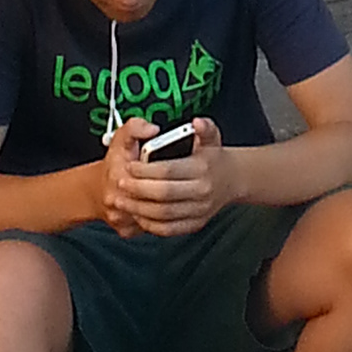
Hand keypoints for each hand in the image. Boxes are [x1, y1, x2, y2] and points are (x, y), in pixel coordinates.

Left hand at [100, 117, 224, 238]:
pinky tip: (137, 214)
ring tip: (122, 201)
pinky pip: (168, 229)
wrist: (231, 180)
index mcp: (202, 168)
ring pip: (162, 214)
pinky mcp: (194, 224)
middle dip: (137, 190)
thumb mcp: (211, 137)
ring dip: (138, 208)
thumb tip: (196, 122)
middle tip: (120, 184)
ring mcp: (198, 211)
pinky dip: (149, 224)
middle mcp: (202, 191)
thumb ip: (204, 127)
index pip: (167, 170)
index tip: (129, 166)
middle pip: (162, 194)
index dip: (144, 170)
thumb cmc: (214, 158)